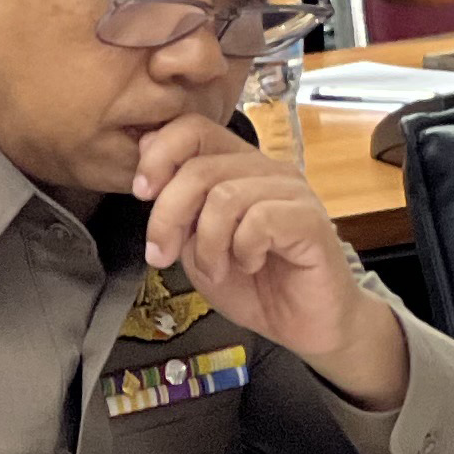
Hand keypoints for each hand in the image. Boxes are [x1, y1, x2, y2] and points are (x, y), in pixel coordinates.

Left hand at [132, 111, 407, 403]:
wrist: (304, 324)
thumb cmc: (255, 284)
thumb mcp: (196, 246)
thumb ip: (176, 206)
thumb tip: (146, 158)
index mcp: (239, 167)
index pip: (195, 129)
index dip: (159, 154)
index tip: (142, 194)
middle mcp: (267, 170)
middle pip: (200, 166)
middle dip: (168, 215)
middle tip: (163, 254)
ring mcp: (292, 192)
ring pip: (225, 196)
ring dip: (208, 243)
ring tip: (217, 268)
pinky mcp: (310, 220)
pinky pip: (259, 221)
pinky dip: (242, 250)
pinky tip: (251, 264)